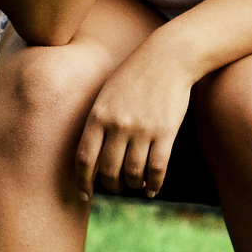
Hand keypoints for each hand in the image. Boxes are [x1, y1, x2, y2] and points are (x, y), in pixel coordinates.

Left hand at [75, 39, 193, 200]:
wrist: (168, 58)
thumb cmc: (134, 76)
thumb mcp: (106, 94)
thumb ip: (98, 122)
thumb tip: (91, 157)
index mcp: (99, 115)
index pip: (84, 159)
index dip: (83, 181)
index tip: (85, 194)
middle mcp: (118, 125)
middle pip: (108, 171)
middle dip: (111, 185)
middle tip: (116, 186)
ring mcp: (143, 130)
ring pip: (133, 175)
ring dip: (133, 186)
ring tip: (135, 185)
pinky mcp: (166, 133)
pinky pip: (157, 169)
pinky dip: (154, 185)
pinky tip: (152, 189)